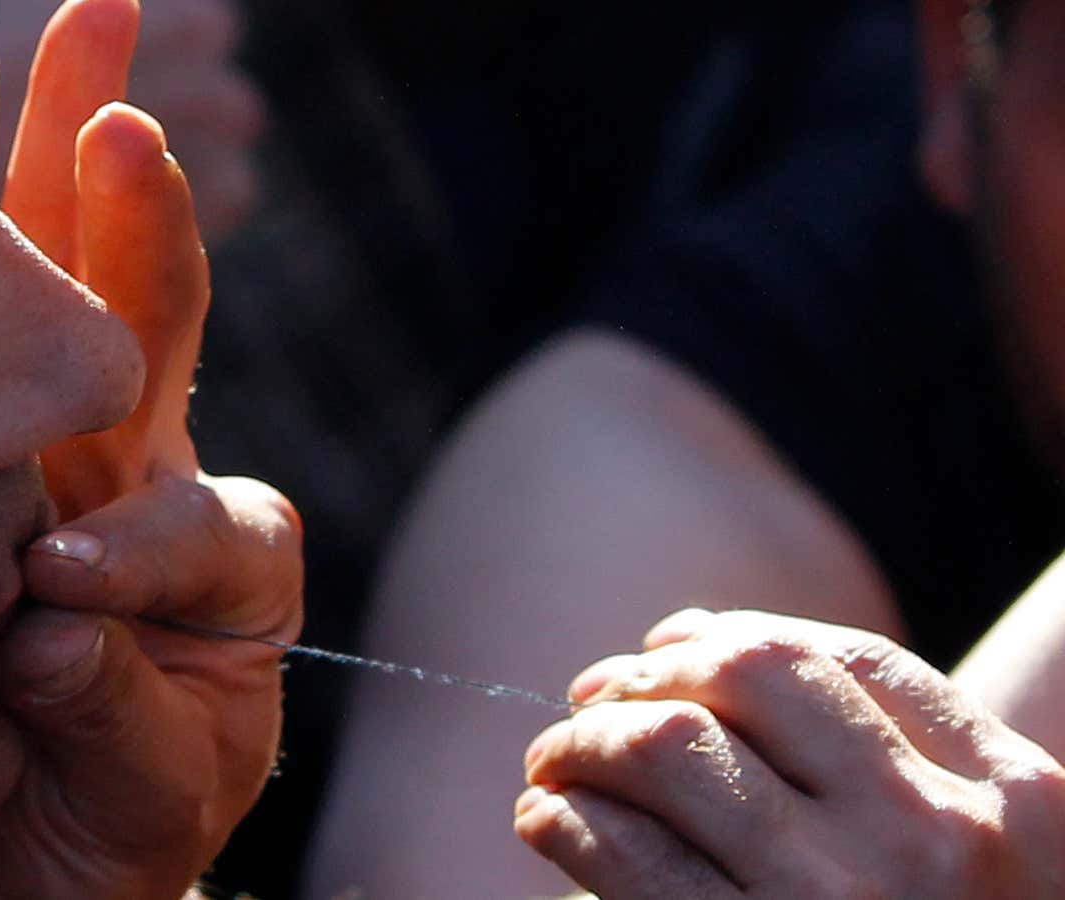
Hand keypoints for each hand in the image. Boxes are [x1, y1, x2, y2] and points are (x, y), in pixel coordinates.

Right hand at [0, 4, 300, 895]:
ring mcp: (55, 468)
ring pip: (52, 303)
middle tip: (111, 68)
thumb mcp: (151, 794)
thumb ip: (115, 713)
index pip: (192, 515)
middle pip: (144, 320)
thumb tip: (46, 630)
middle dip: (125, 196)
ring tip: (24, 51)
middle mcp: (148, 487)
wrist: (14, 881)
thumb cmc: (108, 844)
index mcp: (228, 566)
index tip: (60, 597)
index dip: (133, 545)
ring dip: (37, 178)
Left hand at [516, 609, 1064, 898]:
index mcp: (1015, 800)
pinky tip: (548, 824)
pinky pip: (623, 860)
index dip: (730, 635)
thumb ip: (885, 764)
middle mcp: (932, 838)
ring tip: (552, 761)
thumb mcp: (978, 864)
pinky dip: (565, 822)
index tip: (667, 642)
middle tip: (590, 695)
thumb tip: (695, 642)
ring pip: (669, 751)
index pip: (843, 659)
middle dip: (646, 674)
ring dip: (585, 742)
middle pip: (746, 681)